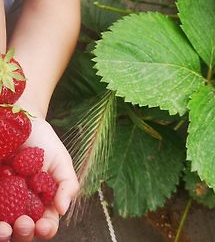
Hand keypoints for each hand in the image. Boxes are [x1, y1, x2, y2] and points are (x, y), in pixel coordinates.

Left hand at [0, 117, 78, 241]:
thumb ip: (68, 184)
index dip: (47, 229)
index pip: (47, 223)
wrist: (22, 124)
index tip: (43, 225)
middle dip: (24, 234)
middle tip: (23, 223)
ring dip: (5, 235)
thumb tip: (62, 210)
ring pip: (5, 229)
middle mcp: (25, 205)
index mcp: (45, 200)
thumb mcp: (62, 161)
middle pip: (25, 231)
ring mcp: (5, 202)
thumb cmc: (45, 142)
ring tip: (4, 228)